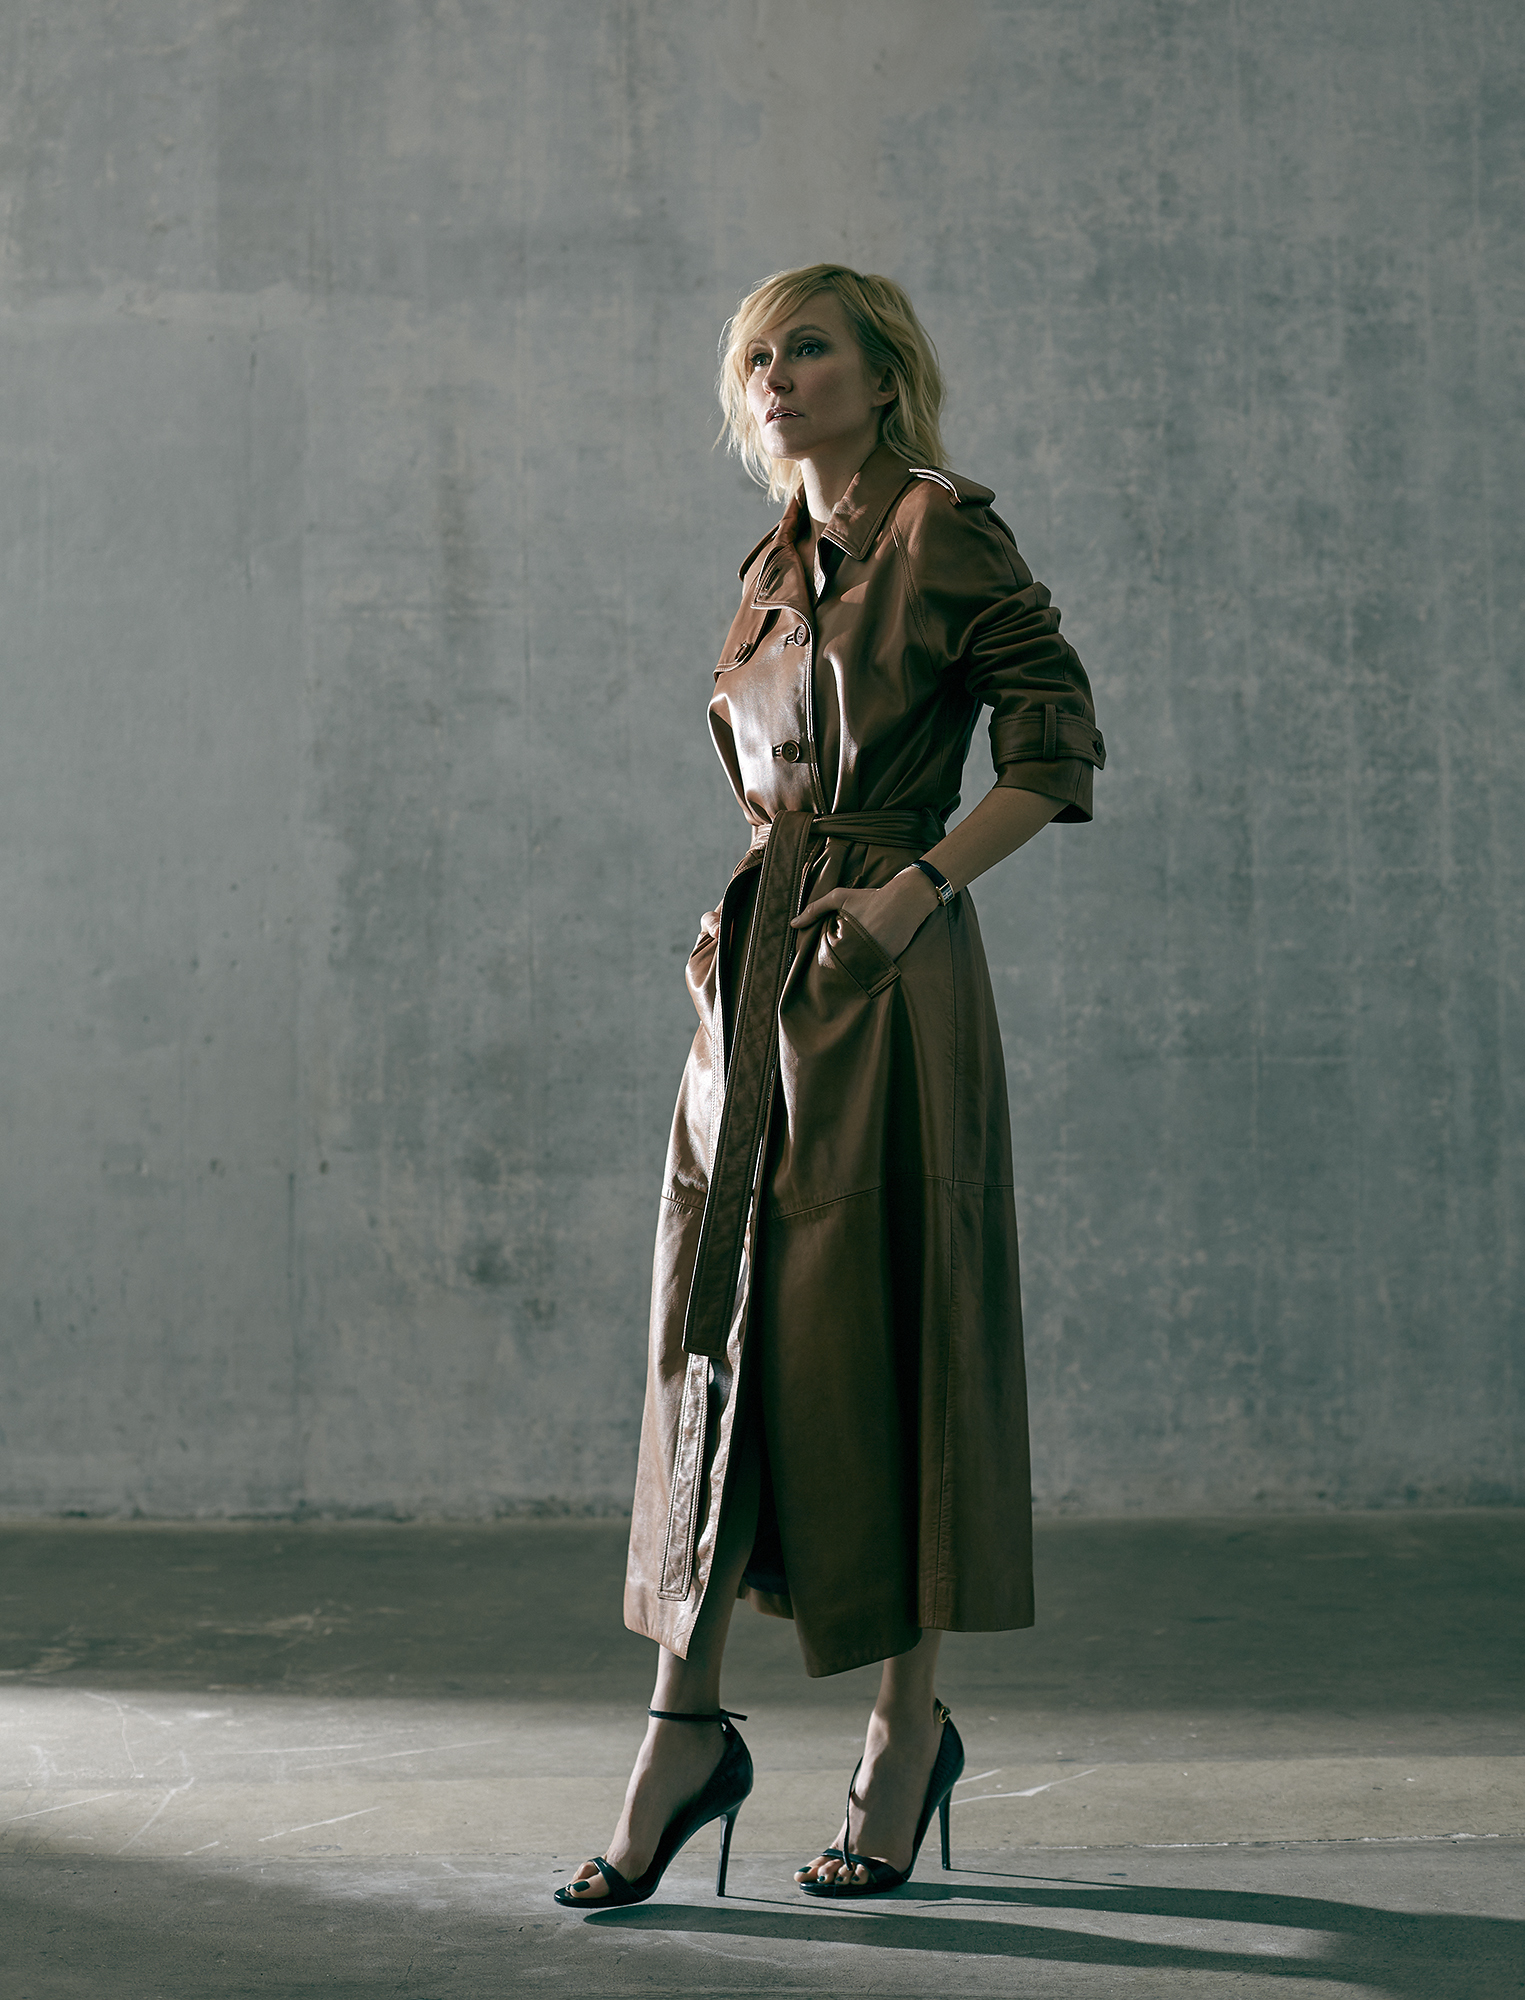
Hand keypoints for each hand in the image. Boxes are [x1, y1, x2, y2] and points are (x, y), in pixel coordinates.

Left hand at [790, 867, 941, 961]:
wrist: (905, 901)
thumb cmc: (870, 898)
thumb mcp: (839, 897)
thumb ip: (815, 908)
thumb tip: (793, 924)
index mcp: (844, 938)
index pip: (829, 959)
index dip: (826, 962)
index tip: (823, 966)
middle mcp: (859, 951)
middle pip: (843, 968)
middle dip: (840, 969)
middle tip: (834, 975)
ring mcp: (875, 958)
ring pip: (859, 972)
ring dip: (855, 972)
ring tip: (850, 972)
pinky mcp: (890, 962)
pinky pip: (876, 971)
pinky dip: (871, 971)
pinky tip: (868, 967)